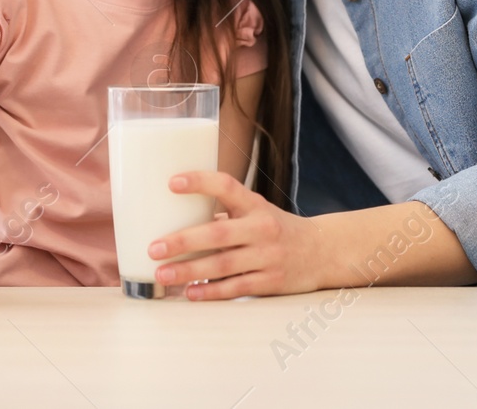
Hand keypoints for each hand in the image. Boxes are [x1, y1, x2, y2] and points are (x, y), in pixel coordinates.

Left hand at [147, 171, 326, 299]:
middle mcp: (262, 228)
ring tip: (162, 274)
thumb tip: (176, 218)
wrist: (322, 251)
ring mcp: (268, 256)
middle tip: (154, 248)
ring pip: (224, 265)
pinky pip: (236, 287)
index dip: (200, 182)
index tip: (172, 183)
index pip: (227, 186)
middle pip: (219, 233)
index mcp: (255, 205)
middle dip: (184, 241)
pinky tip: (190, 293)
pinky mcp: (271, 282)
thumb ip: (225, 215)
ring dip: (190, 271)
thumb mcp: (257, 211)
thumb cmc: (277, 229)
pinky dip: (211, 292)